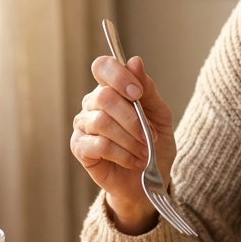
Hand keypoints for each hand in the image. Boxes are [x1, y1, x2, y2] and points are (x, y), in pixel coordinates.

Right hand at [70, 55, 176, 234]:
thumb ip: (148, 89)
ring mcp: (83, 125)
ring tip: (145, 152)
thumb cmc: (154, 144)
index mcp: (111, 89)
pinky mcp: (80, 148)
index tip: (137, 93)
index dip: (118, 76)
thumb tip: (135, 62)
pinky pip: (99, 145)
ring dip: (130, 139)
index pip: (103, 67)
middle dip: (133, 118)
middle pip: (104, 97)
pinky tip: (134, 161)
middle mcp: (92, 103)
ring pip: (102, 122)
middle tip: (150, 136)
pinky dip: (123, 154)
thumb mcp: (160, 114)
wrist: (150, 180)